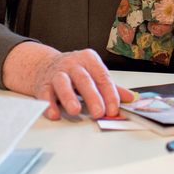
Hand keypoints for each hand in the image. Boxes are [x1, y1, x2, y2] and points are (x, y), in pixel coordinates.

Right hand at [2, 42, 133, 120]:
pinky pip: (45, 93)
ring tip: (75, 111)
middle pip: (84, 79)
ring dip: (69, 97)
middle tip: (98, 112)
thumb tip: (130, 98)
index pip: (103, 77)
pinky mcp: (42, 83)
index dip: (109, 94)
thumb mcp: (94, 73)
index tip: (113, 109)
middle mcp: (73, 64)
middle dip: (92, 96)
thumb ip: (112, 86)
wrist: (45, 64)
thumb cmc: (75, 71)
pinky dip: (49, 104)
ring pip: (63, 83)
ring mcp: (57, 73)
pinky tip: (55, 114)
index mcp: (90, 60)